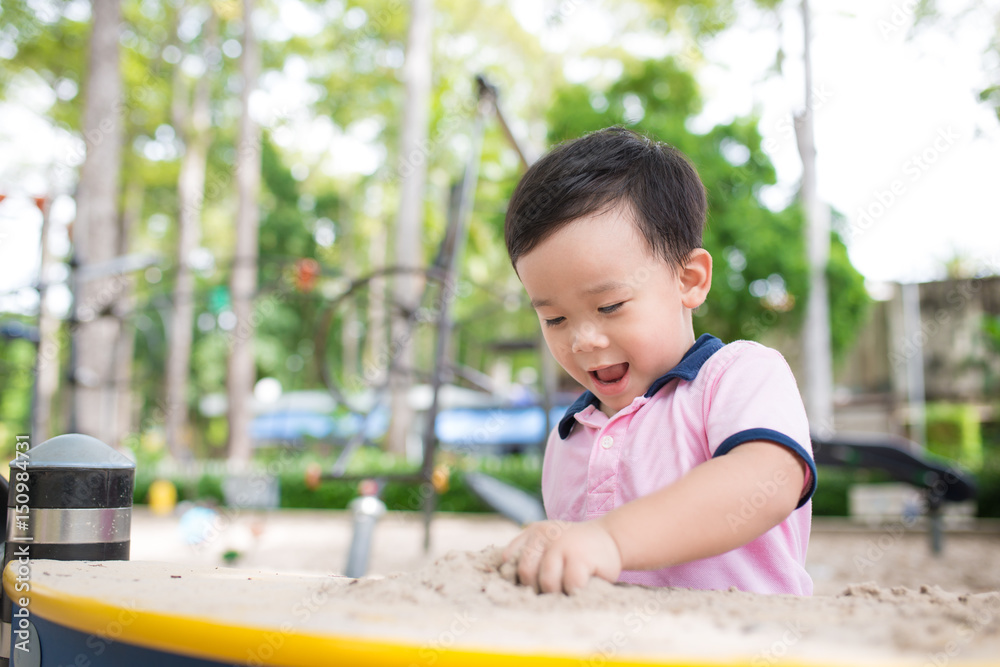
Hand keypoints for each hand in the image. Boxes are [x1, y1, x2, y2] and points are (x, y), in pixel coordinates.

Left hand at [502, 519, 622, 593]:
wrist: (611, 538)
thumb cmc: (576, 550)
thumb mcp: (550, 544)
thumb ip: (531, 557)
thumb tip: (508, 583)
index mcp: (533, 532)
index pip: (509, 558)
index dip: (514, 578)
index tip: (526, 587)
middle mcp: (544, 534)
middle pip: (525, 572)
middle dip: (536, 588)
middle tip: (550, 591)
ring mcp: (562, 544)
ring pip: (546, 581)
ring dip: (556, 592)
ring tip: (566, 589)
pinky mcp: (580, 557)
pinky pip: (569, 584)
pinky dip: (574, 592)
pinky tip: (580, 587)